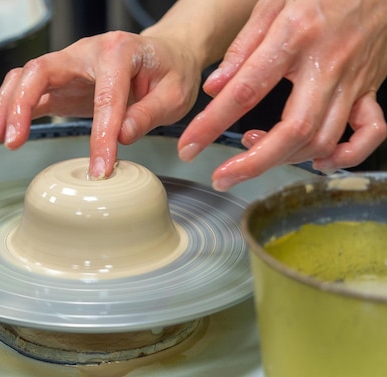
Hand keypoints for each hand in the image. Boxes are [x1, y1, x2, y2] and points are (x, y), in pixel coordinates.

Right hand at [0, 31, 202, 178]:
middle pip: (38, 72)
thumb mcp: (174, 93)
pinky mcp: (57, 87)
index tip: (99, 168)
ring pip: (21, 81)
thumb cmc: (170, 71)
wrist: (164, 54)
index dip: (100, 134)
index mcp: (117, 52)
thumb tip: (121, 137)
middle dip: (19, 106)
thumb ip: (149, 113)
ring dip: (2, 110)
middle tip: (10, 142)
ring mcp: (66, 69)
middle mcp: (83, 54)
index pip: (104, 96)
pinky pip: (21, 96)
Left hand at [178, 0, 386, 190]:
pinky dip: (344, 155)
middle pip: (293, 130)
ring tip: (254, 152)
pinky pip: (370, 133)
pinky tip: (317, 160)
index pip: (246, 91)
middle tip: (222, 177)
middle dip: (253, 163)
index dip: (212, 124)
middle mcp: (327, 64)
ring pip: (323, 138)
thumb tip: (214, 87)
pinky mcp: (372, 88)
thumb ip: (242, 46)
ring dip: (285, 158)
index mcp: (295, 37)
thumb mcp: (273, 1)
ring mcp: (354, 80)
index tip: (189, 146)